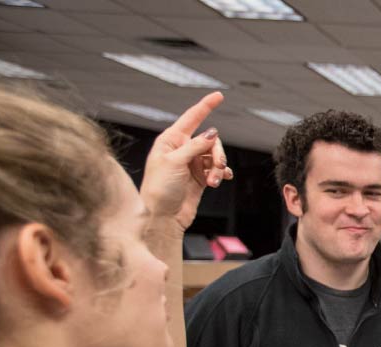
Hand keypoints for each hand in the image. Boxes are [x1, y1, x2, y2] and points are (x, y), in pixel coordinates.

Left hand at [138, 92, 232, 230]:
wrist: (163, 217)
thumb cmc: (159, 189)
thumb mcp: (175, 162)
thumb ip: (195, 146)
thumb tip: (211, 133)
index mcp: (170, 141)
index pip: (191, 118)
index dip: (205, 106)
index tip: (219, 96)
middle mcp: (181, 150)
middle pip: (210, 140)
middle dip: (217, 152)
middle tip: (218, 166)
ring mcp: (191, 164)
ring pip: (214, 156)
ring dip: (218, 167)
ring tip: (214, 180)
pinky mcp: (199, 178)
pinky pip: (217, 170)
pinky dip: (221, 174)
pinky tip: (220, 180)